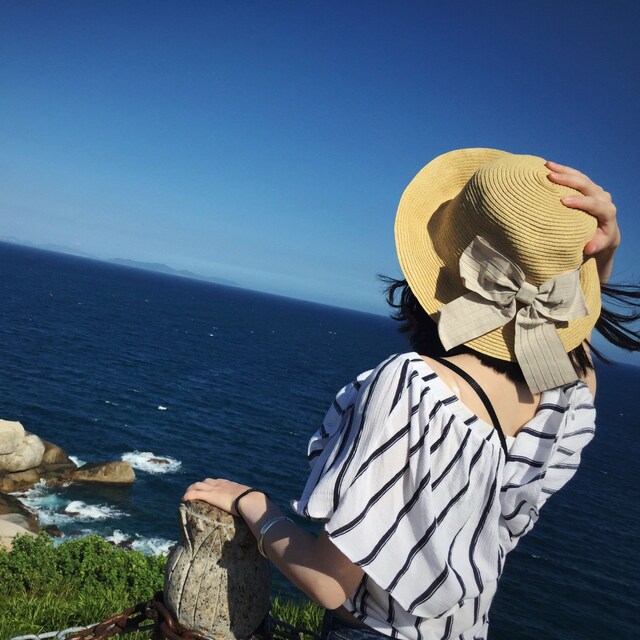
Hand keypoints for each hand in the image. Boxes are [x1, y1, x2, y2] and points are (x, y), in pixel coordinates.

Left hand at [182, 477, 251, 515]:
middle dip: (198, 485)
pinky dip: (188, 495)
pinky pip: (195, 494)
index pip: (216, 481)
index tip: (207, 488)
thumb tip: (253, 508)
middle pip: (205, 481)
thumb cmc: (251, 500)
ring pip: (197, 485)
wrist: (249, 499)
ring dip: (190, 489)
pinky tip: (183, 499)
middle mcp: (220, 484)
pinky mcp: (210, 495)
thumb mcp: (248, 498)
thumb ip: (247, 501)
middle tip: (193, 492)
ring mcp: (214, 489)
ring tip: (186, 496)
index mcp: (229, 484)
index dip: (210, 484)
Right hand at [546, 160, 619, 282]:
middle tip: (551, 176)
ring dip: (564, 170)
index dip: (580, 201)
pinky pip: (576, 176)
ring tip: (547, 166)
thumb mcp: (599, 245)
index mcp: (607, 212)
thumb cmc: (598, 241)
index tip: (563, 201)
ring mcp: (596, 190)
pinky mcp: (589, 186)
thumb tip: (588, 248)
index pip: (594, 204)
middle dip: (568, 180)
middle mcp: (603, 197)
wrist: (605, 231)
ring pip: (581, 177)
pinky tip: (549, 166)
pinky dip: (564, 171)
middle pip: (587, 185)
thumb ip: (595, 246)